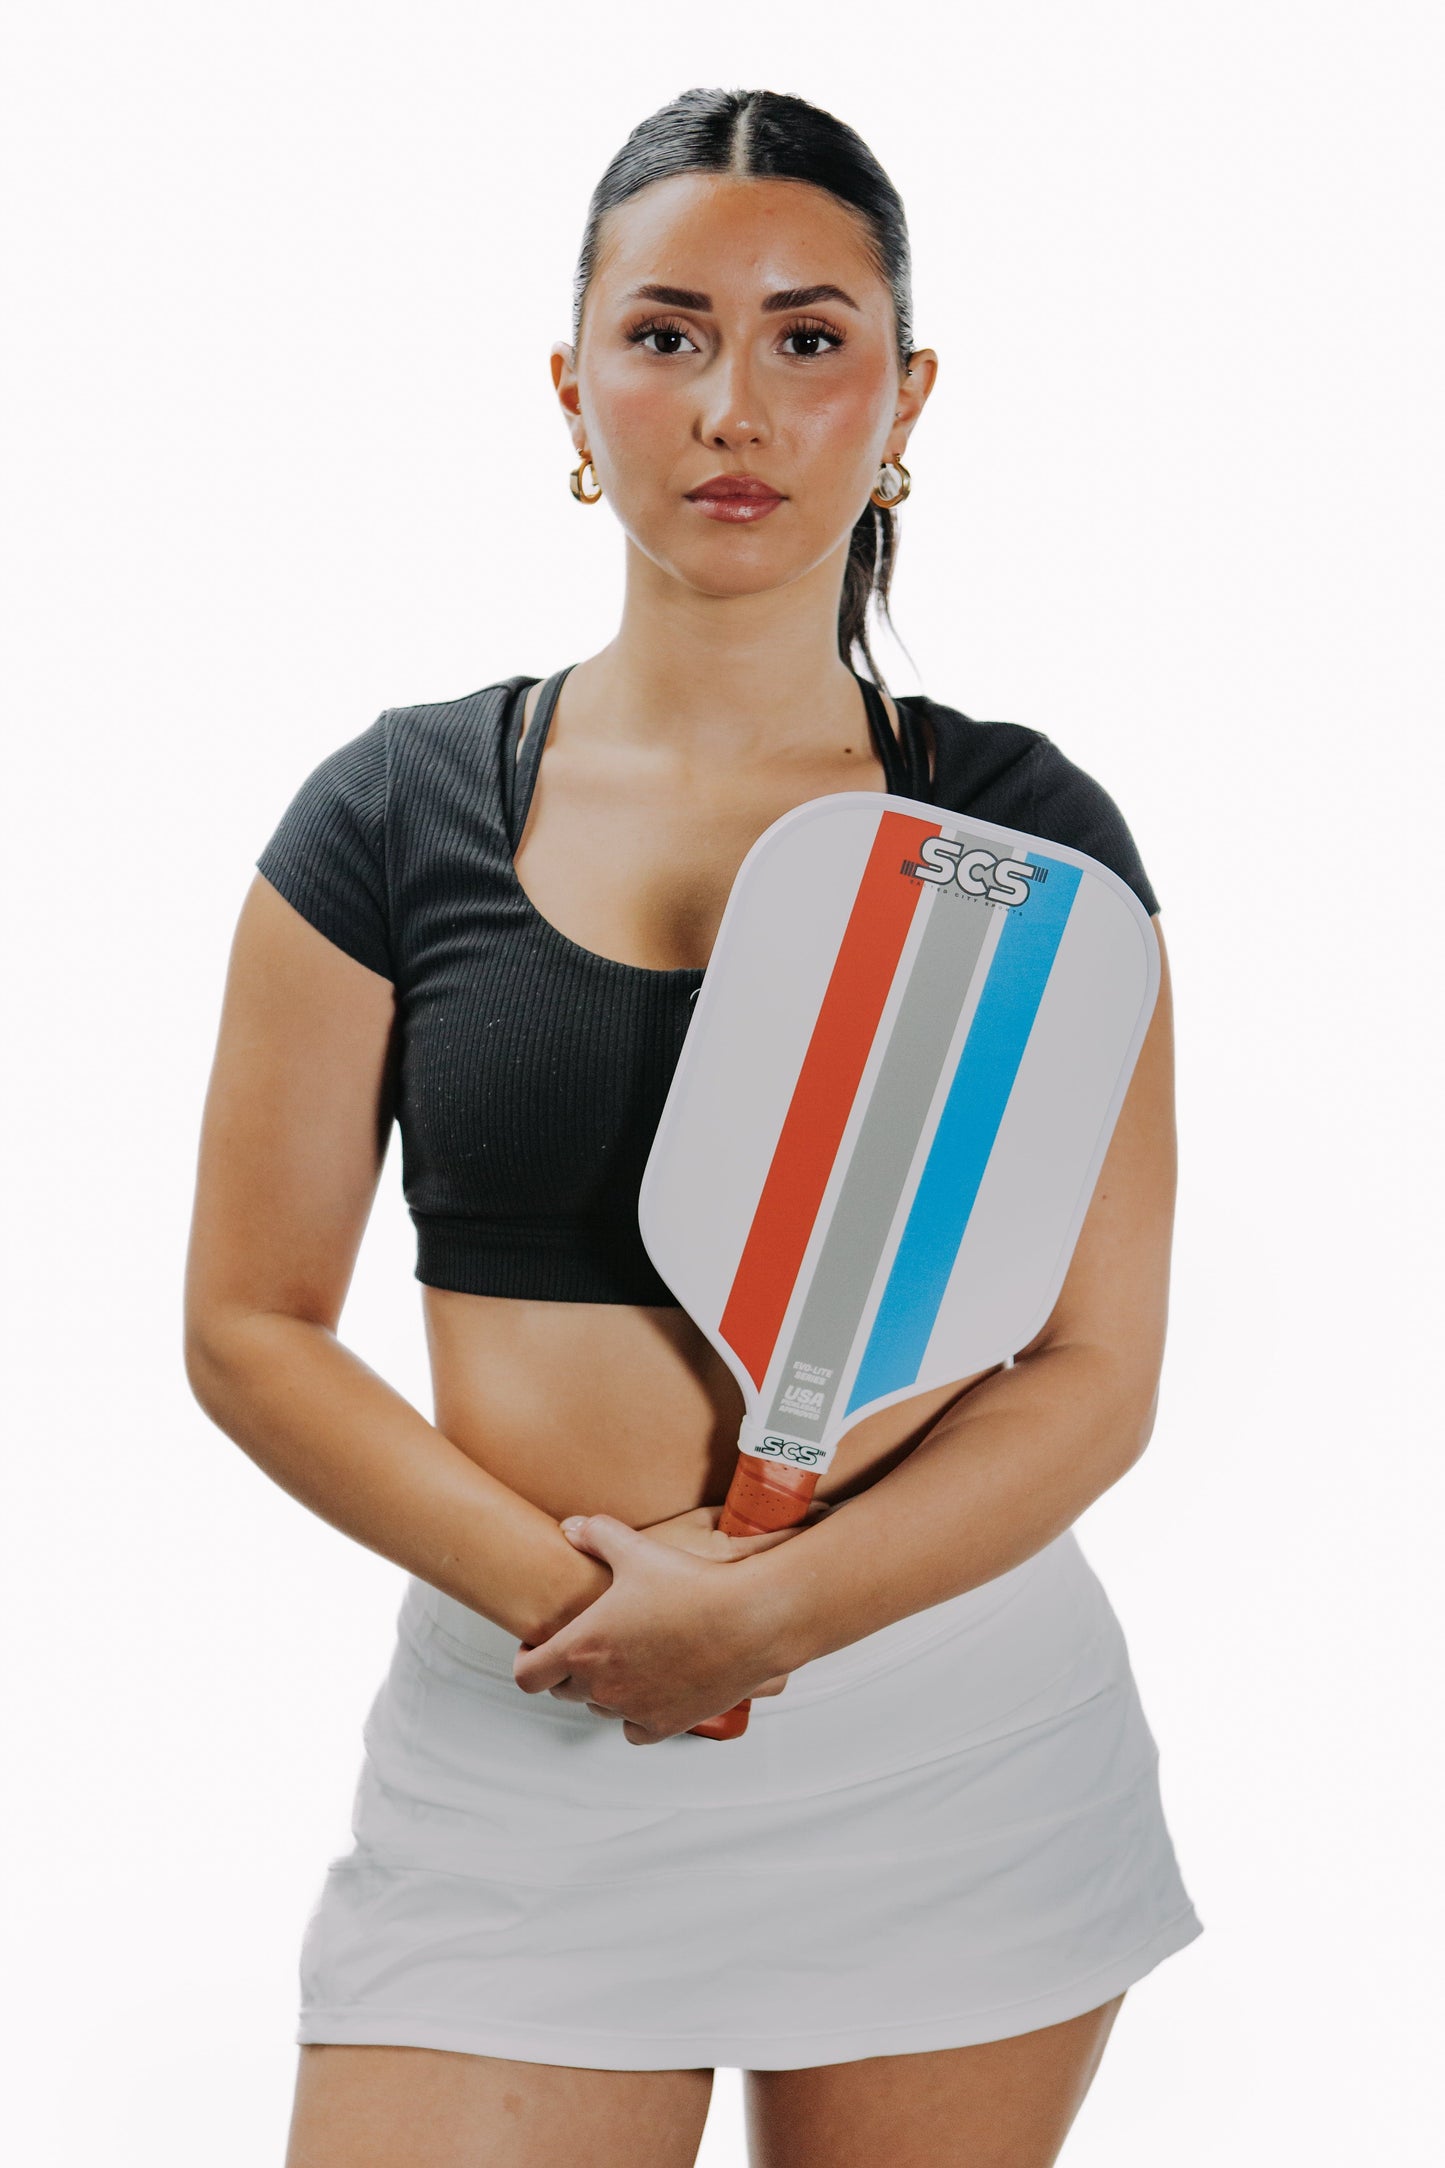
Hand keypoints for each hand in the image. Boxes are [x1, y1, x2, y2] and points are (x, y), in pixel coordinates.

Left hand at [512, 1509, 819, 1742]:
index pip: (528, 1675)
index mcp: (583, 1646)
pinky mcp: (666, 1724)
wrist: (747, 1620)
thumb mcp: (636, 1550)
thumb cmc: (691, 1586)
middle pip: (563, 1691)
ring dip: (602, 1689)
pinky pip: (634, 1730)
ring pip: (599, 1708)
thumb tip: (571, 1527)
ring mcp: (633, 1709)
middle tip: (584, 1645)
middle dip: (566, 1669)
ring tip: (621, 1660)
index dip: (526, 1660)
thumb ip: (596, 1535)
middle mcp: (602, 1686)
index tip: (536, 1646)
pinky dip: (634, 1714)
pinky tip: (647, 1690)